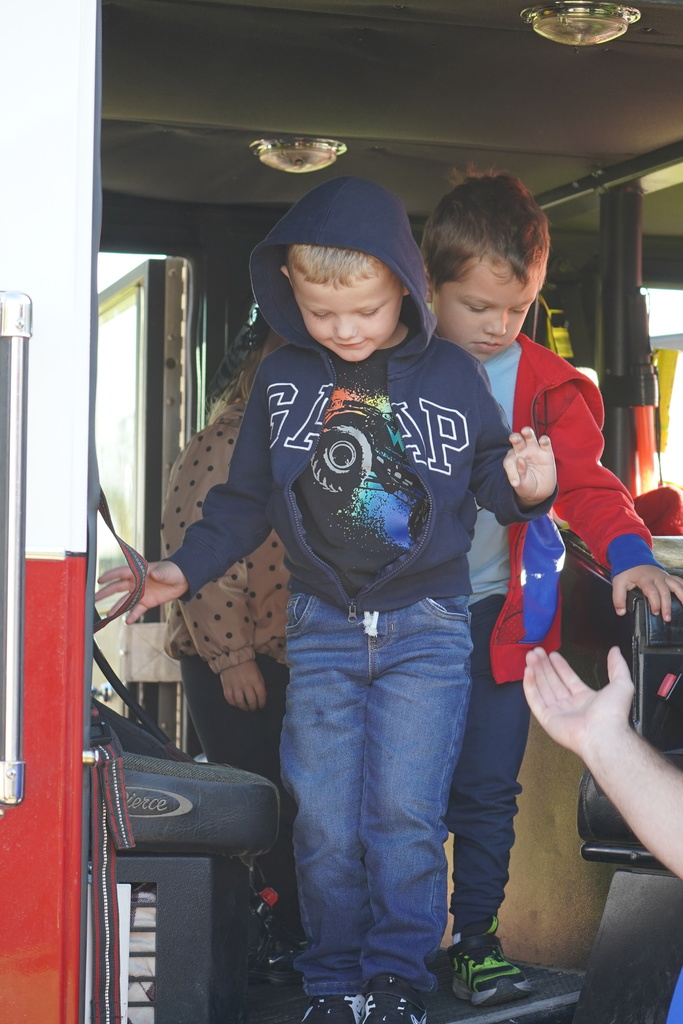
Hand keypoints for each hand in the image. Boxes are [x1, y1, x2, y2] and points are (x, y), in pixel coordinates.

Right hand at [96, 560, 188, 622]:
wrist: (184, 579)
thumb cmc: (173, 570)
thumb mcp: (167, 571)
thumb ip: (159, 572)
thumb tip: (152, 573)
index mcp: (139, 571)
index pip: (121, 572)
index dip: (110, 576)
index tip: (100, 580)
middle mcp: (137, 582)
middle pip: (117, 587)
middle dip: (106, 593)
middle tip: (94, 598)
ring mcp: (141, 592)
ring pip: (125, 601)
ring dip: (117, 608)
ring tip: (108, 615)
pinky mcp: (147, 602)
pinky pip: (137, 609)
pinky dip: (133, 615)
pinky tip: (128, 621)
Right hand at [219, 661, 266, 710]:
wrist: (232, 656)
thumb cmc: (247, 664)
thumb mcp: (258, 672)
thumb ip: (261, 683)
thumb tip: (264, 695)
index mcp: (255, 680)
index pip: (261, 695)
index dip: (262, 703)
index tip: (262, 705)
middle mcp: (246, 684)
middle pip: (251, 701)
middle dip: (254, 707)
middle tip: (254, 708)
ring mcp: (235, 686)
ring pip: (240, 702)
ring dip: (244, 707)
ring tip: (246, 708)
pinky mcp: (226, 686)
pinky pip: (230, 699)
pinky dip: (234, 703)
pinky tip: (237, 704)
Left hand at [504, 427, 555, 507]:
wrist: (540, 490)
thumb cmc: (526, 486)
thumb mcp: (521, 484)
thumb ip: (520, 473)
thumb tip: (520, 460)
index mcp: (512, 460)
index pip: (509, 461)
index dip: (511, 472)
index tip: (516, 483)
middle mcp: (521, 451)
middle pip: (517, 440)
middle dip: (515, 438)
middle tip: (514, 438)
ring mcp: (534, 450)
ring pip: (529, 437)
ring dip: (527, 433)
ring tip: (525, 431)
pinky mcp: (546, 452)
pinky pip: (545, 443)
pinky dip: (544, 440)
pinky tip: (543, 440)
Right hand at [523, 645, 633, 760]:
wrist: (603, 734)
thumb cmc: (613, 713)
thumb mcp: (621, 683)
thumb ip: (617, 665)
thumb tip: (615, 651)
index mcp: (585, 699)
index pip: (568, 678)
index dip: (560, 666)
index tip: (552, 654)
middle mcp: (570, 705)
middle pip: (553, 681)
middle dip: (544, 665)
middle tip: (537, 651)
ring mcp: (557, 712)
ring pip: (542, 688)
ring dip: (535, 671)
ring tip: (530, 656)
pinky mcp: (547, 719)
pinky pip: (535, 700)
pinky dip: (530, 685)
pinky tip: (528, 671)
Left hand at [612, 564, 682, 621]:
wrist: (632, 557)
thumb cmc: (626, 572)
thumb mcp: (618, 583)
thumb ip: (618, 598)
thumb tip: (621, 612)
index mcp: (644, 579)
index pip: (652, 591)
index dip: (655, 603)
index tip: (655, 612)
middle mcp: (656, 577)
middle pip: (665, 591)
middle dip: (667, 605)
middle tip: (667, 618)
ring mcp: (663, 576)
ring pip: (676, 585)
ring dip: (681, 596)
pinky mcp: (667, 576)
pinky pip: (679, 581)